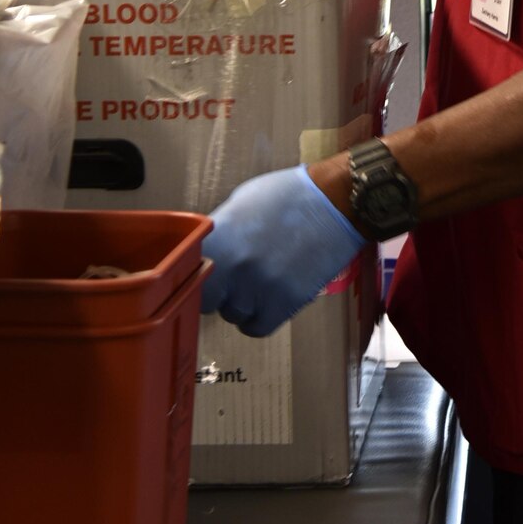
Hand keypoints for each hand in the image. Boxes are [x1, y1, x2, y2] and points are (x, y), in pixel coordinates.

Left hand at [201, 164, 365, 337]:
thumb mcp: (240, 203)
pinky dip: (259, 319)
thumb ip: (219, 234)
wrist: (335, 203)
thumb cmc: (287, 196)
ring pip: (233, 315)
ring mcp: (258, 287)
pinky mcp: (284, 302)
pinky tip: (267, 301)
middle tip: (233, 279)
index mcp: (216, 240)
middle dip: (216, 293)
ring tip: (260, 281)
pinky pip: (257, 327)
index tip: (204, 276)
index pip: (187, 277)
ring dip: (241, 304)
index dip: (195, 277)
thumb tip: (205, 257)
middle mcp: (232, 267)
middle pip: (207, 302)